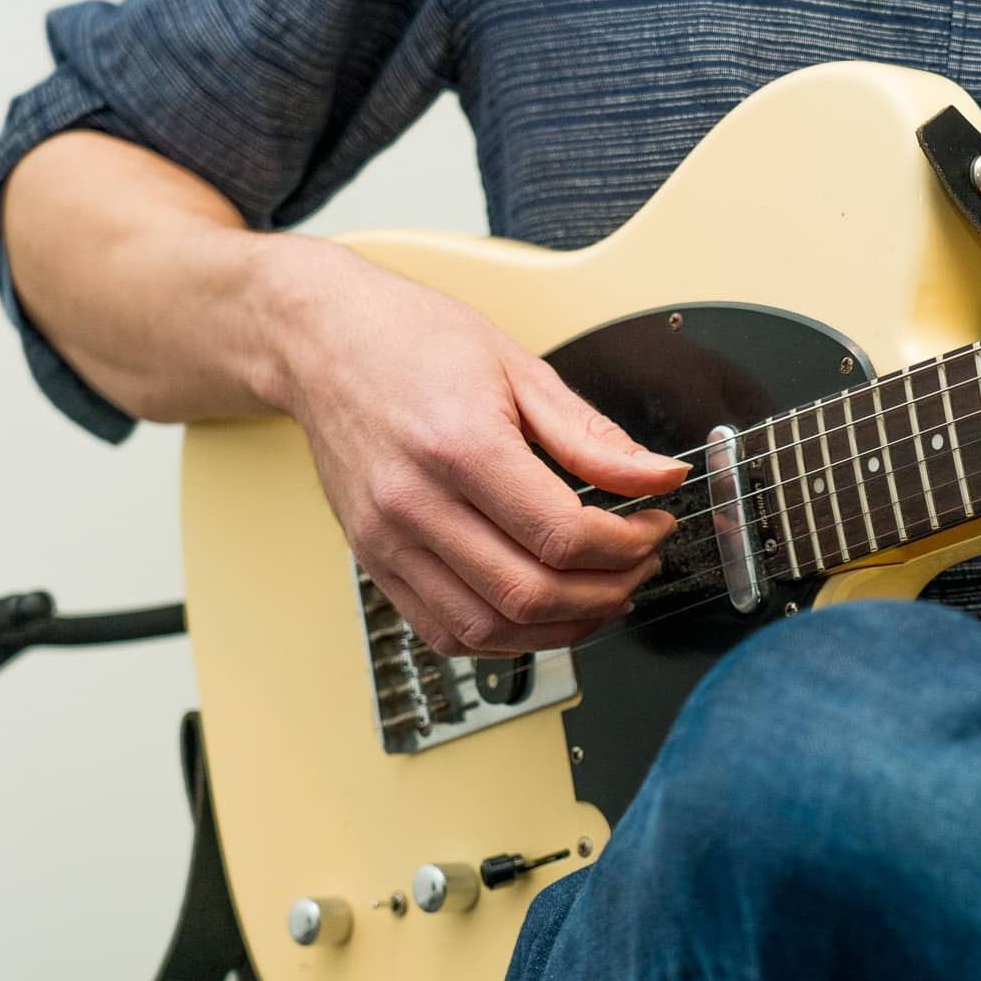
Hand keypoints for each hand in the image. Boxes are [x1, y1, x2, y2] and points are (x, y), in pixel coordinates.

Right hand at [259, 237, 686, 655]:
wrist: (320, 341)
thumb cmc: (411, 342)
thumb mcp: (519, 369)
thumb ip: (592, 437)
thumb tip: (660, 477)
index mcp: (459, 446)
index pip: (562, 533)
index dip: (627, 544)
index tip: (654, 528)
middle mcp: (414, 502)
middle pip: (530, 592)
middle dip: (606, 592)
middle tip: (639, 565)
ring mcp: (387, 540)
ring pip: (488, 629)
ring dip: (561, 628)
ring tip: (601, 596)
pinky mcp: (374, 561)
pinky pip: (444, 633)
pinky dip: (503, 639)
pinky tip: (540, 612)